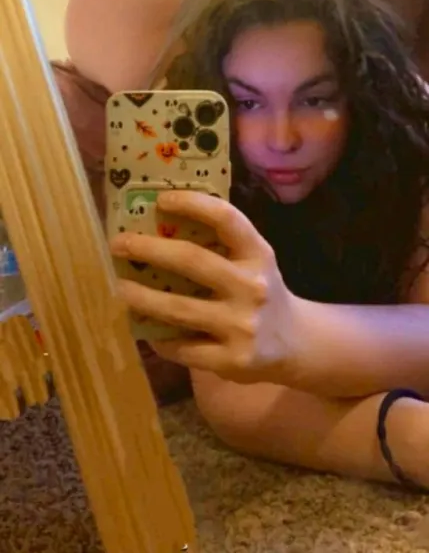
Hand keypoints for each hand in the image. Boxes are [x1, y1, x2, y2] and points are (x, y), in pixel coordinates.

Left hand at [110, 191, 300, 384]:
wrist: (296, 344)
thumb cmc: (262, 292)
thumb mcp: (254, 262)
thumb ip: (222, 245)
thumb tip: (162, 222)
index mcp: (258, 254)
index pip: (227, 219)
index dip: (193, 204)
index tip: (161, 199)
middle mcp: (252, 287)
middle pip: (192, 261)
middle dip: (149, 250)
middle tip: (119, 244)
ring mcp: (241, 326)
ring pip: (179, 308)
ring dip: (142, 297)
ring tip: (121, 287)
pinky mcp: (230, 360)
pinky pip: (181, 347)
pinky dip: (158, 336)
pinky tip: (144, 325)